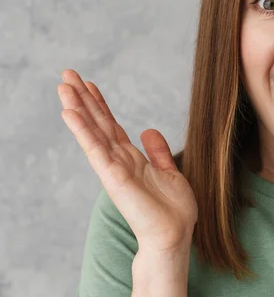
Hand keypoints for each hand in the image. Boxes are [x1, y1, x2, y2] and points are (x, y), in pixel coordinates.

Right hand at [57, 69, 197, 252]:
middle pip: (97, 124)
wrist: (174, 235)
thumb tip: (148, 129)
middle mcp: (119, 161)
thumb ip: (158, 152)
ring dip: (78, 109)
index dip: (100, 105)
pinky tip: (70, 114)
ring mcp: (114, 168)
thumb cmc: (173, 210)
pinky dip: (83, 131)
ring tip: (64, 86)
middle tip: (67, 75)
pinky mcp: (113, 177)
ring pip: (92, 132)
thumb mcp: (170, 172)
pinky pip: (95, 150)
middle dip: (83, 99)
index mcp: (131, 159)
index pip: (111, 126)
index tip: (90, 85)